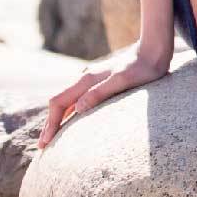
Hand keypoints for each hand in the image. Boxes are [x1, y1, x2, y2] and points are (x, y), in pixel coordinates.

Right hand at [39, 41, 172, 147]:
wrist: (154, 50)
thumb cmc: (142, 68)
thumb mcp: (122, 81)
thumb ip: (100, 93)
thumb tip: (78, 109)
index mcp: (86, 80)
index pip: (58, 103)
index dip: (50, 124)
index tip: (44, 143)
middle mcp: (85, 79)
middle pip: (59, 104)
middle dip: (50, 124)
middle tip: (43, 147)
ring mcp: (92, 81)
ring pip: (68, 102)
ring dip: (59, 120)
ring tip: (54, 139)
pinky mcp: (100, 83)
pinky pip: (78, 100)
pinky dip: (71, 113)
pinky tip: (73, 123)